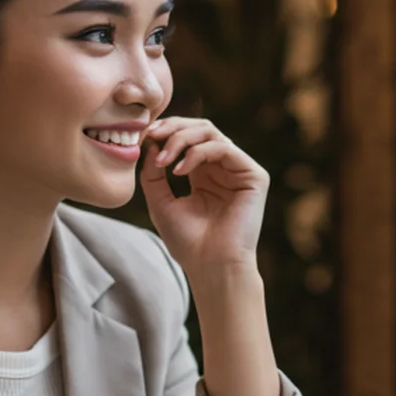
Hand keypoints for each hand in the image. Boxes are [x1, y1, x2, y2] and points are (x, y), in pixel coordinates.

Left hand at [138, 118, 269, 284]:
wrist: (211, 267)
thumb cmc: (188, 242)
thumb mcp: (160, 201)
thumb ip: (153, 172)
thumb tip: (149, 141)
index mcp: (204, 174)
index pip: (188, 137)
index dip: (166, 131)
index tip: (142, 136)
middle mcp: (223, 169)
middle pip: (201, 128)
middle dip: (173, 128)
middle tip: (151, 135)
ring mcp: (240, 171)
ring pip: (211, 133)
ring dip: (181, 140)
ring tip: (163, 161)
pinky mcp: (254, 176)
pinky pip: (224, 148)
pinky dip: (197, 153)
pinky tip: (179, 171)